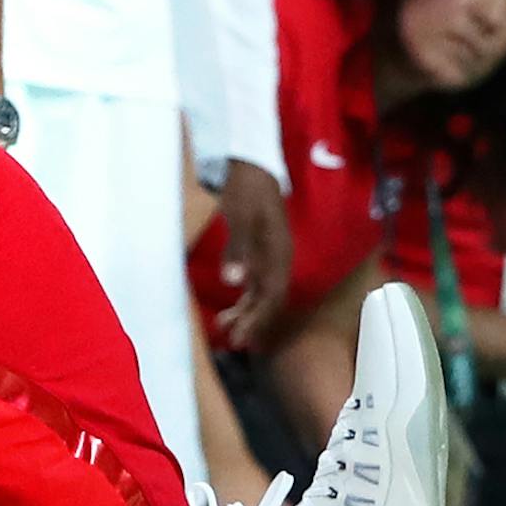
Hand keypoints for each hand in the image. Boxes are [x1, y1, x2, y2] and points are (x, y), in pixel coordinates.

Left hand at [210, 160, 291, 349]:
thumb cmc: (245, 189)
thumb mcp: (240, 217)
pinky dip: (245, 296)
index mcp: (278, 251)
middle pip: (270, 296)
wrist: (250, 164)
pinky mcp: (259, 248)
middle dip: (253, 320)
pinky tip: (233, 307)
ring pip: (262, 290)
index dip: (259, 317)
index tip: (243, 335)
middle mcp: (278, 255)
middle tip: (234, 340)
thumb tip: (234, 282)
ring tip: (226, 327)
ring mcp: (270, 253)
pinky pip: (256, 280)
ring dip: (247, 310)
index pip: (273, 293)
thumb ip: (238, 249)